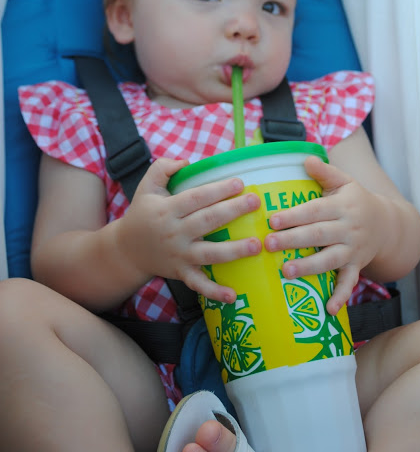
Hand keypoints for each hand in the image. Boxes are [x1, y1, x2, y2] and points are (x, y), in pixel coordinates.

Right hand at [115, 158, 261, 302]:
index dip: (218, 189)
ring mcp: (179, 255)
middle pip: (208, 221)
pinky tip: (233, 296)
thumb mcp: (146, 186)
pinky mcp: (180, 273)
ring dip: (234, 251)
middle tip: (255, 202)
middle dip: (233, 211)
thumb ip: (163, 168)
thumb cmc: (142, 213)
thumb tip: (187, 162)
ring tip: (256, 245)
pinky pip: (199, 284)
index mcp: (168, 210)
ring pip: (209, 254)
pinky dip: (215, 292)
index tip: (239, 182)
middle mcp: (174, 233)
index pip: (197, 197)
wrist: (126, 250)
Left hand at [264, 156, 379, 314]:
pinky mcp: (357, 266)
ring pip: (330, 260)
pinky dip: (340, 296)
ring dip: (309, 267)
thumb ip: (324, 172)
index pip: (315, 211)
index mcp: (342, 206)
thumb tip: (304, 158)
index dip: (294, 215)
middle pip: (318, 236)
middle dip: (293, 240)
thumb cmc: (355, 200)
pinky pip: (349, 282)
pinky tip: (328, 309)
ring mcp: (353, 250)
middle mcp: (348, 229)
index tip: (272, 219)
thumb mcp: (344, 181)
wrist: (387, 224)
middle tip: (269, 244)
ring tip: (286, 271)